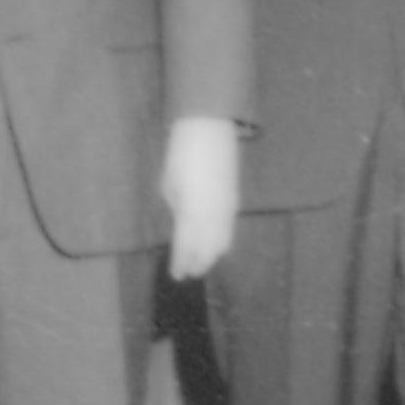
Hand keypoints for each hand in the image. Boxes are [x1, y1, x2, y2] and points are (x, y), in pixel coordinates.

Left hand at [163, 116, 239, 278]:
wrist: (209, 129)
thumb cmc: (181, 154)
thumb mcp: (169, 184)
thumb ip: (177, 208)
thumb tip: (182, 221)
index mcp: (192, 210)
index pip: (186, 246)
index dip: (181, 262)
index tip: (176, 275)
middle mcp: (213, 214)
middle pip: (209, 249)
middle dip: (199, 263)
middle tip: (190, 273)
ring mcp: (227, 207)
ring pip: (224, 241)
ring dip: (212, 254)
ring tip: (203, 263)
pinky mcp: (235, 199)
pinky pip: (229, 228)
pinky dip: (221, 240)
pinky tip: (216, 244)